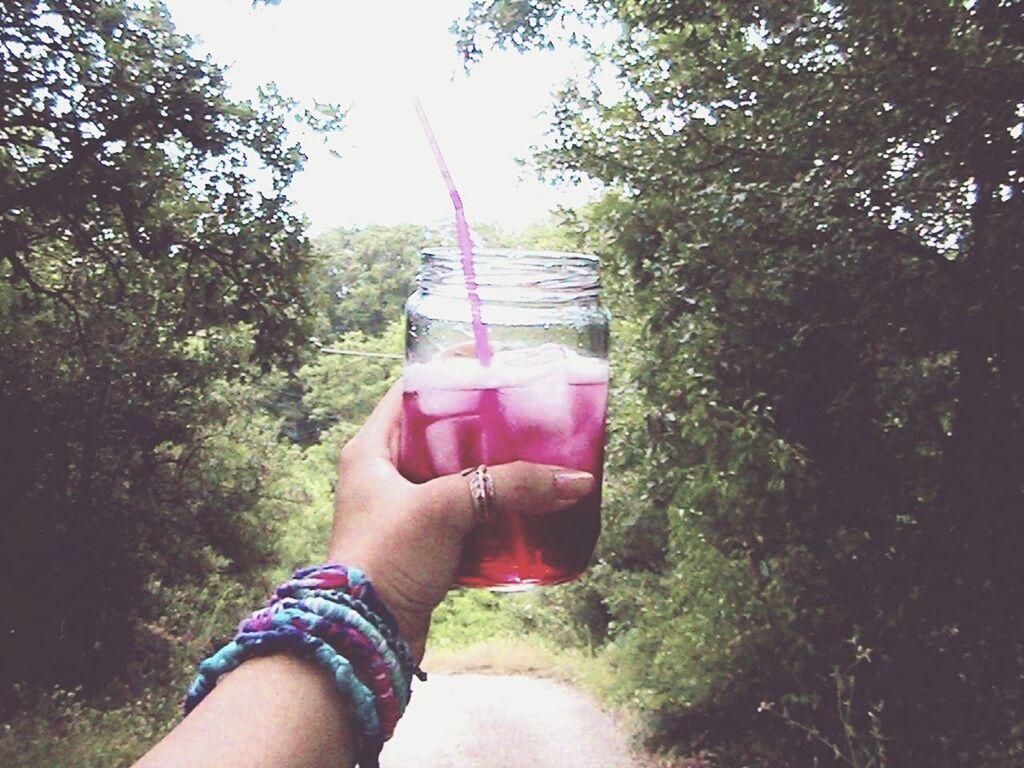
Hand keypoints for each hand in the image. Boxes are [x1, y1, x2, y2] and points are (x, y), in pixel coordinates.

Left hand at [326, 381, 595, 661]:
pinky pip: (463, 517)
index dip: (450, 372)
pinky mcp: (421, 547)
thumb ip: (509, 486)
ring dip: (493, 473)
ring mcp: (402, 512)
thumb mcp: (446, 508)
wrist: (365, 638)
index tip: (494, 362)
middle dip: (484, 428)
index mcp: (372, 449)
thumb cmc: (385, 559)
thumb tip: (574, 481)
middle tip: (525, 417)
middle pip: (441, 435)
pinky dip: (491, 512)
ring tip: (533, 459)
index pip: (412, 391)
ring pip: (456, 478)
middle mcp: (383, 475)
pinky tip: (523, 510)